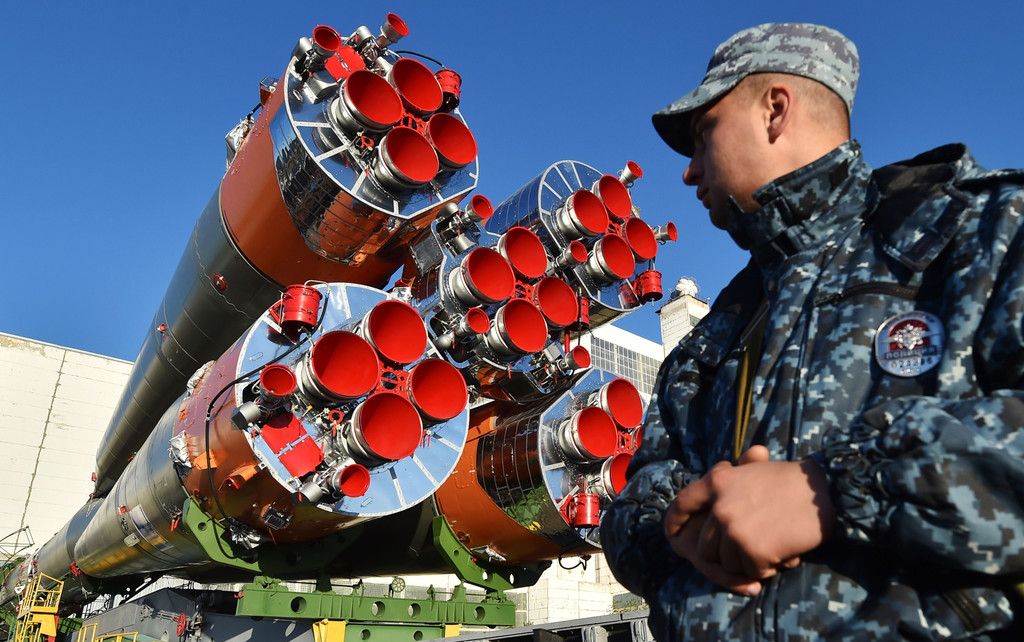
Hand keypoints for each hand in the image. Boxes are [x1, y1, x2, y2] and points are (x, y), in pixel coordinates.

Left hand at [664, 446, 834, 590]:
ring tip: (771, 542)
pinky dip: (768, 568)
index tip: (673, 533)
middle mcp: (720, 507)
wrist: (824, 493)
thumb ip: (726, 483)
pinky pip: (752, 572)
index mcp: (717, 482)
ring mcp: (734, 530)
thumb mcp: (751, 471)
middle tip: (751, 544)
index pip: (681, 504)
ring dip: (749, 560)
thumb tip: (710, 494)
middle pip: (705, 547)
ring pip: (728, 563)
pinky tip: (784, 551)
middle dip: (724, 553)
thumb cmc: (791, 481)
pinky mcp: (753, 551)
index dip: (675, 521)